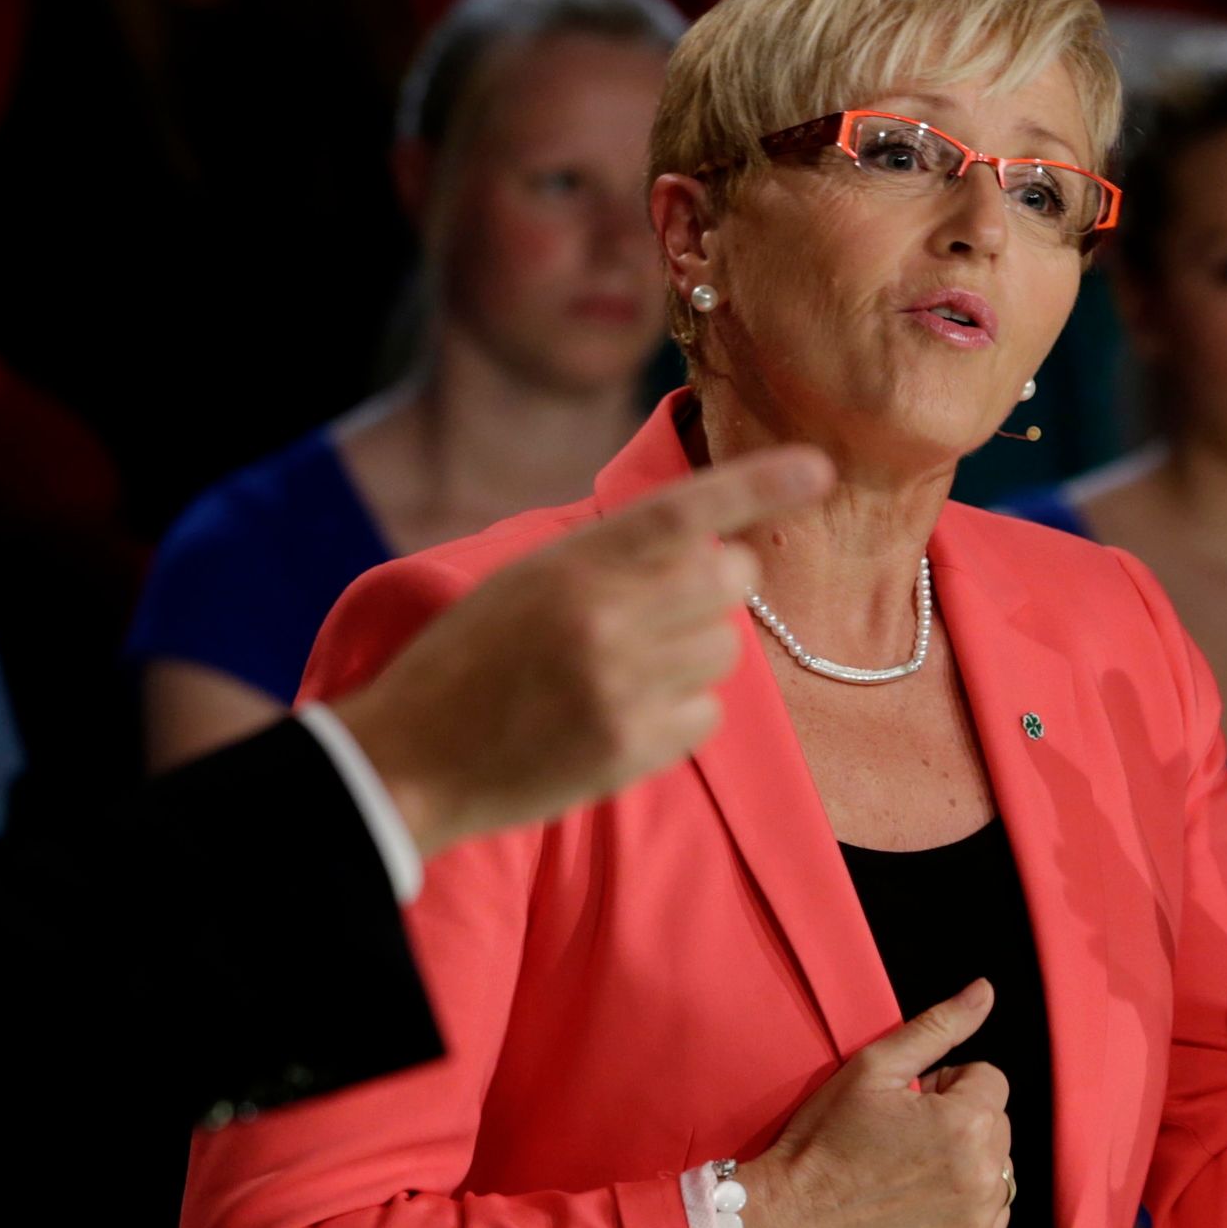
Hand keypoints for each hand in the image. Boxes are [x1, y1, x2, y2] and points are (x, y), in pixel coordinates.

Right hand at [333, 446, 833, 856]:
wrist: (408, 760)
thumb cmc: (470, 659)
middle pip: (730, 580)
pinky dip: (678, 714)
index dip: (758, 483)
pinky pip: (705, 715)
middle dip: (718, 585)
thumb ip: (612, 557)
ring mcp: (620, 688)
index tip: (818, 468)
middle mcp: (603, 620)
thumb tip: (712, 545)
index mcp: (572, 565)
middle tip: (672, 604)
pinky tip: (620, 716)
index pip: (683, 510)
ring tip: (623, 671)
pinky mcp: (629, 751)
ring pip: (724, 651)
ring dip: (693, 655)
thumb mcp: (526, 579)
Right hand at [729, 979, 1013, 1227]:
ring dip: (966, 1162)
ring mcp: (982, 1219)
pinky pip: (992, 1212)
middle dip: (959, 1121)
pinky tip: (920, 1202)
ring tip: (910, 1172)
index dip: (943, 1086)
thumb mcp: (874, 1067)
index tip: (905, 1107)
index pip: (987, 1079)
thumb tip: (985, 989)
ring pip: (996, 1166)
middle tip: (902, 1138)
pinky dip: (965, 1204)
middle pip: (995, 1123)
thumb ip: (938, 1026)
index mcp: (968, 1121)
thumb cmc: (827, 1140)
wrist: (796, 1219)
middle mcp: (986, 1173)